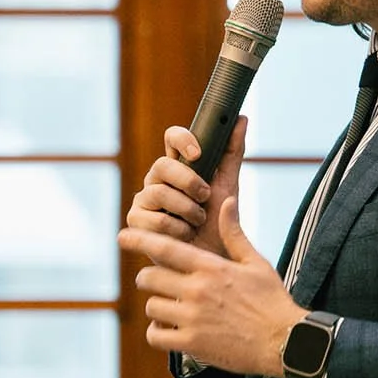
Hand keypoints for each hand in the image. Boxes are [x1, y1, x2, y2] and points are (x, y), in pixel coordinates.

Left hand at [118, 196, 305, 376]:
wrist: (286, 341)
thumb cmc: (272, 300)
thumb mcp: (256, 263)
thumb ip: (234, 233)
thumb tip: (226, 202)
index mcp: (211, 268)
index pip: (165, 248)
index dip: (139, 240)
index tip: (122, 236)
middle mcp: (197, 290)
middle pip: (149, 278)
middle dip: (149, 279)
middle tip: (158, 283)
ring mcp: (192, 318)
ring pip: (152, 307)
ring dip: (158, 307)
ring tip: (172, 309)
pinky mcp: (191, 344)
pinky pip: (156, 336)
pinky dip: (159, 333)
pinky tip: (170, 330)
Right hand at [124, 119, 246, 260]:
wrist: (213, 258)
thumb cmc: (218, 221)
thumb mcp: (229, 185)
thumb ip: (232, 153)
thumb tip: (241, 118)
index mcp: (178, 167)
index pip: (172, 139)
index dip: (182, 139)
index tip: (199, 152)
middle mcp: (157, 180)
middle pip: (162, 165)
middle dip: (188, 181)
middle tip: (205, 196)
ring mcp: (144, 201)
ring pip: (157, 193)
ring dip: (186, 209)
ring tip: (198, 221)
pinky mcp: (136, 223)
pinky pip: (153, 219)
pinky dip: (176, 229)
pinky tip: (185, 235)